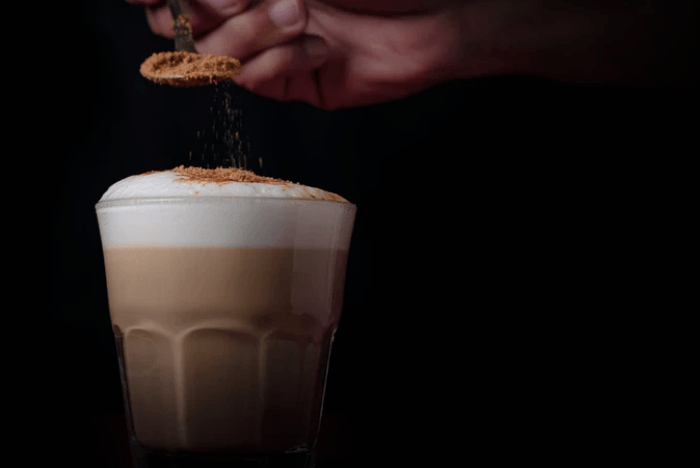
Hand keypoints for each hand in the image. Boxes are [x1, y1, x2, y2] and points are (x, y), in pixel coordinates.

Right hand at [126, 0, 476, 108]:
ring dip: (250, 31)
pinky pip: (256, 81)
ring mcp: (265, 47)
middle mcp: (246, 8)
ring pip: (211, 56)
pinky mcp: (289, 82)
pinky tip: (322, 48)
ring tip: (300, 11)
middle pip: (176, 23)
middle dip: (203, 9)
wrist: (434, 17)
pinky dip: (282, 62)